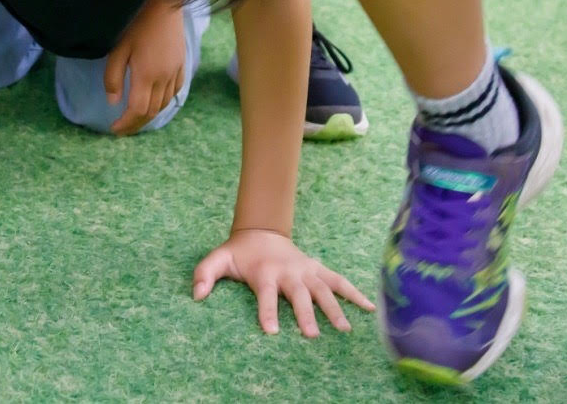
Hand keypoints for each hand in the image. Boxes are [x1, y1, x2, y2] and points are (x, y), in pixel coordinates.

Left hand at [104, 0, 189, 135]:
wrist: (165, 5)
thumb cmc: (137, 24)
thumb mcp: (119, 49)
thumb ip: (113, 77)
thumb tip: (113, 102)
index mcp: (147, 75)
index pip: (137, 110)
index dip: (126, 123)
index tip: (114, 129)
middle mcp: (164, 79)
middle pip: (151, 112)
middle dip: (136, 124)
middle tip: (123, 129)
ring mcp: (175, 73)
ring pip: (164, 104)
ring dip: (149, 116)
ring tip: (135, 119)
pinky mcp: (182, 67)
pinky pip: (174, 93)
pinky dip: (163, 103)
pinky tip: (155, 103)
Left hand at [193, 228, 374, 336]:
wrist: (262, 232)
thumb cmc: (240, 253)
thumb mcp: (218, 259)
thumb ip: (205, 274)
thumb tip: (196, 295)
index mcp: (265, 272)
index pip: (266, 295)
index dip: (268, 312)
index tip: (272, 331)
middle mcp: (289, 272)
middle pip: (299, 295)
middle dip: (305, 314)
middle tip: (311, 335)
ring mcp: (306, 271)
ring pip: (323, 290)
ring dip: (334, 309)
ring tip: (344, 329)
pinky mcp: (318, 270)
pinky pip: (339, 281)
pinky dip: (355, 293)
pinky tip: (369, 308)